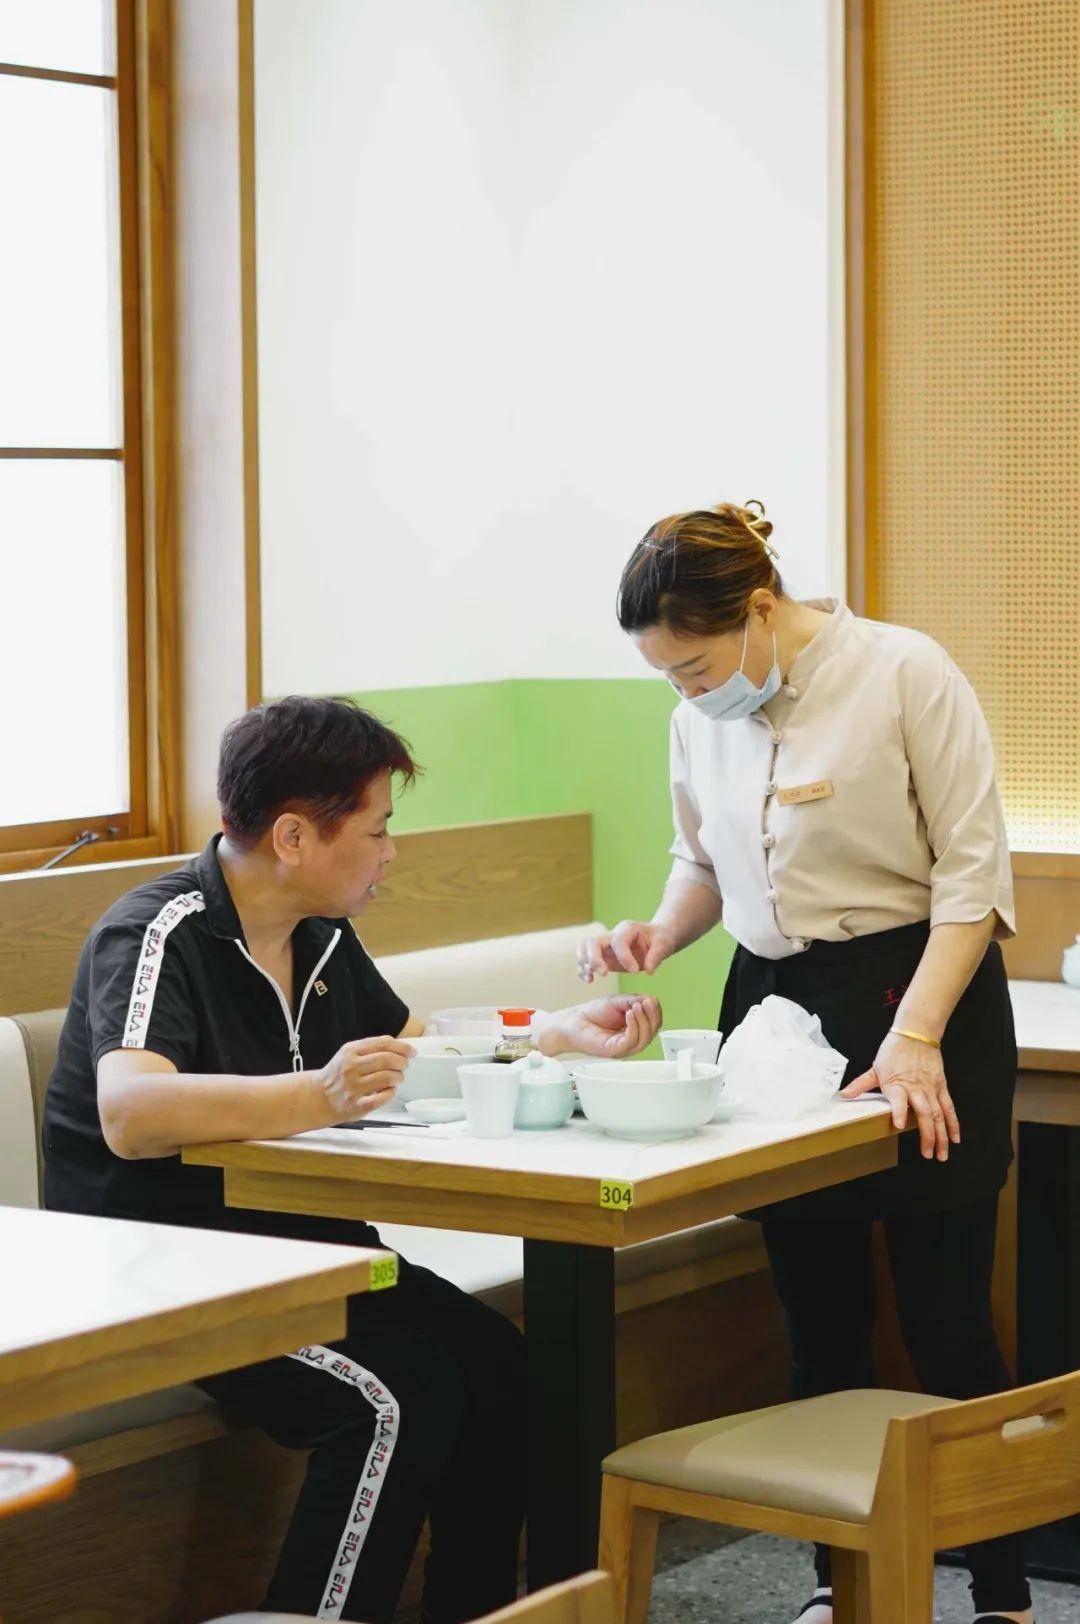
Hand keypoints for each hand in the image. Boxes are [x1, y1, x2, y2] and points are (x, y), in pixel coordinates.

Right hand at [317, 1036, 414, 1123]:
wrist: (319, 1096)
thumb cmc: (338, 1074)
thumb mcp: (349, 1053)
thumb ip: (370, 1047)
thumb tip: (396, 1044)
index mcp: (350, 1051)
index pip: (383, 1044)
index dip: (402, 1047)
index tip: (411, 1051)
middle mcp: (351, 1068)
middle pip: (387, 1059)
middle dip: (402, 1062)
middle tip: (405, 1065)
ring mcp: (353, 1087)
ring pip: (387, 1077)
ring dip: (398, 1077)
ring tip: (397, 1078)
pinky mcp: (356, 1105)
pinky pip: (382, 1097)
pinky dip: (390, 1092)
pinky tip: (389, 1090)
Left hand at [536, 996, 661, 1057]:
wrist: (573, 1021)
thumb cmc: (592, 1013)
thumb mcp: (617, 1002)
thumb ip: (634, 1001)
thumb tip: (652, 1000)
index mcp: (634, 1029)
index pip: (653, 1024)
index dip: (656, 1012)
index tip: (652, 999)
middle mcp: (631, 1040)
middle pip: (652, 1032)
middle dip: (652, 1016)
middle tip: (647, 1003)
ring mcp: (623, 1047)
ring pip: (644, 1039)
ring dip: (644, 1021)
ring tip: (637, 1007)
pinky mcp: (614, 1051)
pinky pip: (631, 1042)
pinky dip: (634, 1027)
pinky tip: (630, 1014)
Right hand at [577, 921, 677, 982]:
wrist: (656, 938)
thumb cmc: (661, 939)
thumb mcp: (664, 945)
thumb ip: (656, 956)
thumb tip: (648, 970)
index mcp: (627, 929)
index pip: (618, 942)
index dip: (624, 957)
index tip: (635, 971)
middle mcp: (612, 935)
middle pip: (592, 942)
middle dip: (594, 959)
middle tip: (603, 974)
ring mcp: (606, 945)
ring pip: (584, 948)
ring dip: (584, 963)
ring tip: (590, 978)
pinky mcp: (603, 955)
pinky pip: (586, 959)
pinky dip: (583, 969)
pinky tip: (589, 980)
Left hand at [839, 1031, 959, 1160]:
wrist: (916, 1033)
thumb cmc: (894, 1050)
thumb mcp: (875, 1068)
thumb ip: (861, 1084)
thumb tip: (843, 1095)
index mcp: (897, 1084)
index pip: (899, 1099)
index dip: (899, 1111)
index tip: (899, 1125)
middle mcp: (916, 1088)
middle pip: (925, 1113)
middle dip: (928, 1135)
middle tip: (927, 1154)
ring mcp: (931, 1088)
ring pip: (939, 1114)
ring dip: (941, 1135)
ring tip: (942, 1154)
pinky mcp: (941, 1087)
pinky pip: (949, 1107)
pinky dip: (953, 1123)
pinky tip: (955, 1138)